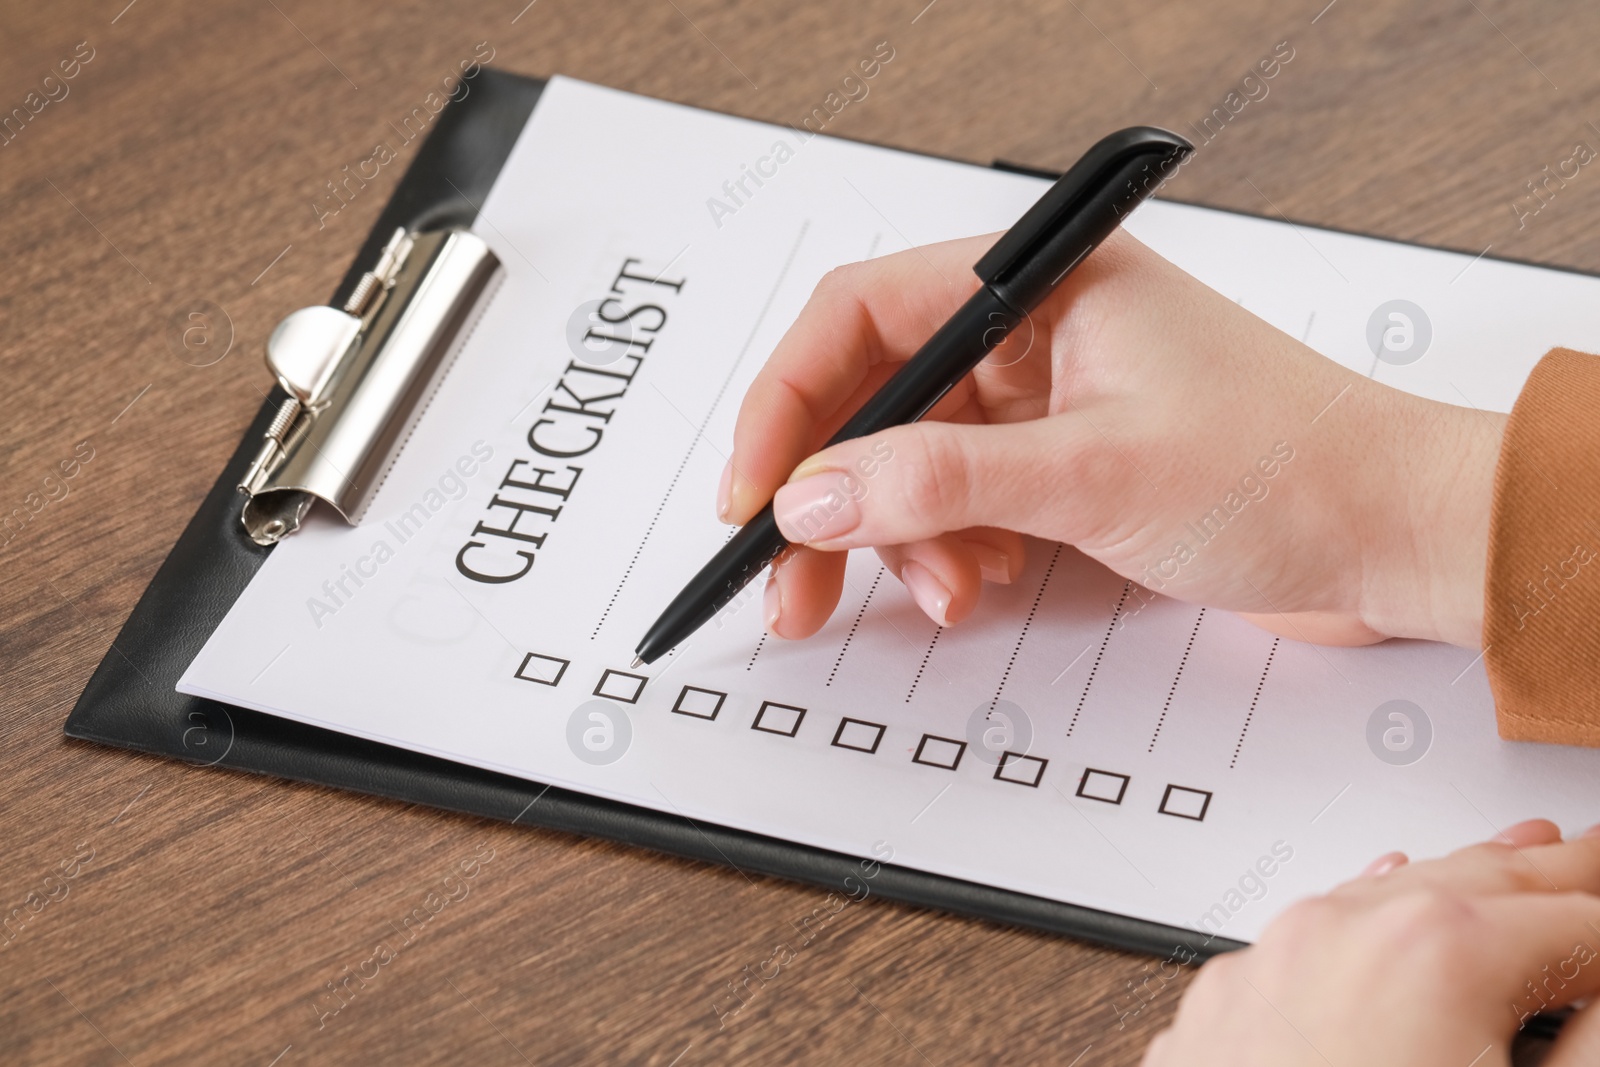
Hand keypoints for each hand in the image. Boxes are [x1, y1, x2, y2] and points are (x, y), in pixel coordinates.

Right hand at [722, 230, 1503, 646]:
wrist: (1393, 539)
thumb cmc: (1289, 468)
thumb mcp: (1094, 473)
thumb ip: (940, 482)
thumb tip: (813, 496)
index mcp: (1038, 287)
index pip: (861, 317)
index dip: (788, 405)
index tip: (754, 494)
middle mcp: (1030, 336)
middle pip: (873, 401)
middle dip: (831, 495)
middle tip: (793, 578)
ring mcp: (1044, 406)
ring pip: (911, 465)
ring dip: (900, 539)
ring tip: (938, 595)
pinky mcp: (1061, 470)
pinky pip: (961, 507)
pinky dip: (950, 554)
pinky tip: (978, 588)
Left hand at [1143, 820, 1599, 1065]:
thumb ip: (1598, 1040)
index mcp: (1435, 954)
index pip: (1578, 917)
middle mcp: (1337, 935)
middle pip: (1481, 884)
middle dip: (1555, 874)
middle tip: (1591, 855)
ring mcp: (1268, 965)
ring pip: (1388, 898)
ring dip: (1466, 884)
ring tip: (1526, 857)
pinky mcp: (1223, 1008)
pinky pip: (1312, 935)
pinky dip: (1373, 917)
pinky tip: (1392, 895)